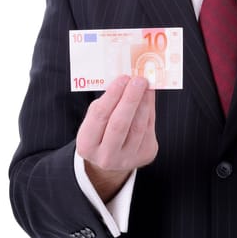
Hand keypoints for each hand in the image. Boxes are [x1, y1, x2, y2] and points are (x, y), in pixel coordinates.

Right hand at [76, 75, 157, 201]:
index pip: (99, 117)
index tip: (122, 78)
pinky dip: (150, 110)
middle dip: (130, 99)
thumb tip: (126, 82)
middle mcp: (106, 156)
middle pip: (119, 124)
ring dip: (144, 102)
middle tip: (138, 80)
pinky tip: (149, 97)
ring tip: (146, 85)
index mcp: (87, 146)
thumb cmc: (102, 131)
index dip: (112, 96)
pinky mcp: (145, 155)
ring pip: (138, 127)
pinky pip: (149, 128)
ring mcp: (128, 158)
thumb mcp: (95, 120)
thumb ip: (107, 104)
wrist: (113, 158)